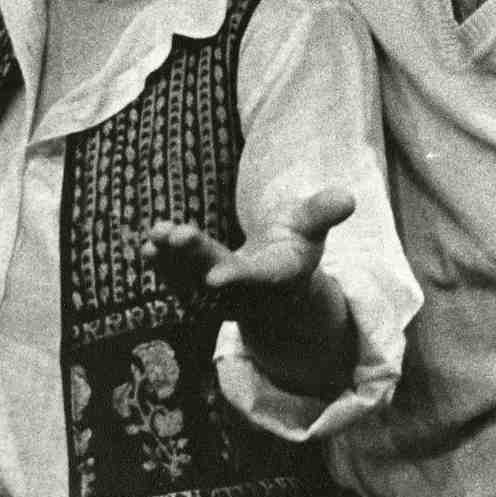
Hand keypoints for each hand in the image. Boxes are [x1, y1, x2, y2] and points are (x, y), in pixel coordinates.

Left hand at [140, 188, 358, 397]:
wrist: (273, 283)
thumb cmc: (293, 246)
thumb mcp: (311, 228)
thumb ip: (323, 213)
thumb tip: (348, 198)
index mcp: (278, 277)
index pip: (257, 279)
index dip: (237, 277)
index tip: (212, 279)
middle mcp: (247, 293)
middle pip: (218, 276)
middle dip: (195, 258)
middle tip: (176, 235)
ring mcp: (218, 298)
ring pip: (190, 282)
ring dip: (170, 260)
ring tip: (156, 234)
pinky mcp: (197, 294)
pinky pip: (176, 281)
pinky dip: (161, 265)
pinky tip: (147, 244)